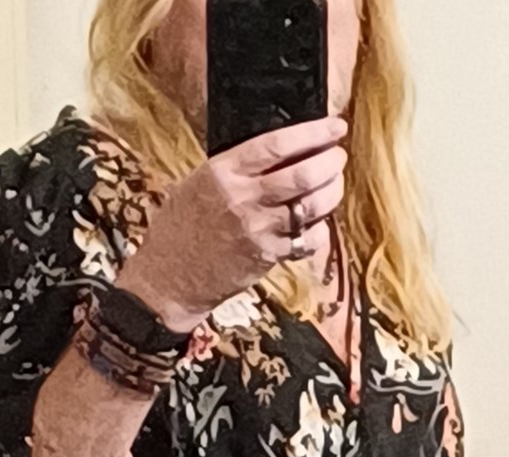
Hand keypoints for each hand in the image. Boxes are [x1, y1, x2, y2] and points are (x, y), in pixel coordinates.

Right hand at [121, 116, 348, 332]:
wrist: (169, 278)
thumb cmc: (181, 226)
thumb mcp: (200, 182)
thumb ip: (237, 168)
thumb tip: (280, 150)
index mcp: (224, 171)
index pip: (277, 144)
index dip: (313, 132)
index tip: (335, 125)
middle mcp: (243, 199)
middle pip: (303, 174)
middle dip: (330, 162)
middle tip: (338, 156)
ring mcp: (257, 230)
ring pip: (311, 206)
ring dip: (332, 192)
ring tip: (335, 184)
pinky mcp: (267, 258)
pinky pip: (307, 240)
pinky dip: (321, 230)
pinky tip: (319, 223)